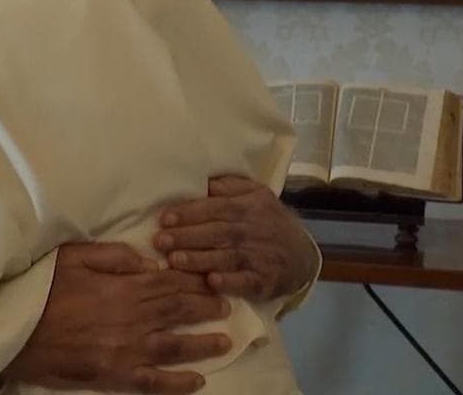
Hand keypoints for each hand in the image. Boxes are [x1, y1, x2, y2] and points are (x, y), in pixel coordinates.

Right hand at [3, 241, 231, 393]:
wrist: (14, 329)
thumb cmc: (41, 288)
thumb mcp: (74, 255)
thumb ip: (114, 255)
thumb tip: (150, 262)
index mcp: (122, 286)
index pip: (169, 283)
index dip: (194, 282)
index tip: (212, 279)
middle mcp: (131, 319)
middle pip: (178, 311)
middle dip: (205, 307)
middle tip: (227, 306)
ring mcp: (125, 350)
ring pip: (175, 346)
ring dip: (202, 344)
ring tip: (224, 340)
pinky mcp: (114, 375)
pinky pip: (154, 382)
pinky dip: (178, 383)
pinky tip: (197, 381)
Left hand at [156, 176, 317, 302]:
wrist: (302, 254)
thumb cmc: (267, 220)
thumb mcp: (255, 194)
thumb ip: (229, 186)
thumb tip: (202, 181)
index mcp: (247, 206)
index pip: (214, 207)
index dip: (189, 213)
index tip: (164, 219)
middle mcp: (252, 230)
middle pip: (216, 232)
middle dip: (186, 237)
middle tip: (160, 241)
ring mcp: (259, 256)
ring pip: (226, 257)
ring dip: (199, 259)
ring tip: (174, 261)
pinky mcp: (264, 280)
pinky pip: (245, 282)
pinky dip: (229, 282)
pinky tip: (211, 282)